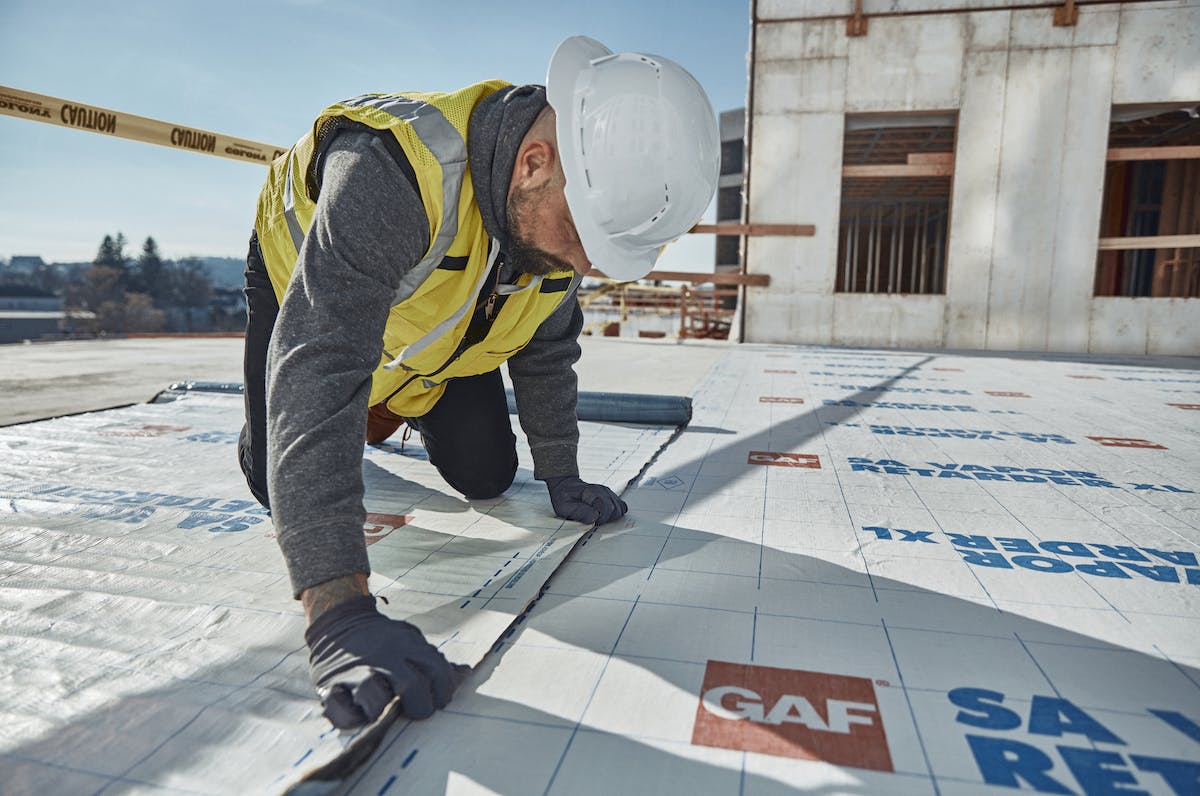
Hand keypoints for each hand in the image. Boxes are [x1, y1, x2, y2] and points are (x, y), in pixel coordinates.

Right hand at [305, 596, 470, 727]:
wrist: (338, 621)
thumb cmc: (382, 638)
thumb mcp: (410, 639)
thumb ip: (434, 660)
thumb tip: (465, 674)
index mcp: (406, 644)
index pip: (437, 671)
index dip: (443, 692)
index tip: (438, 700)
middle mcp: (382, 656)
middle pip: (411, 687)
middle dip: (418, 706)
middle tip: (413, 709)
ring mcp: (355, 671)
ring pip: (375, 699)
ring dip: (382, 710)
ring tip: (383, 709)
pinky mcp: (329, 684)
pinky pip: (341, 712)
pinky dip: (350, 718)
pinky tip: (357, 712)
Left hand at [545, 476, 627, 524]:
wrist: (564, 486)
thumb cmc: (563, 498)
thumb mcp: (564, 507)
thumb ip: (579, 512)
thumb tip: (595, 517)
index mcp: (592, 492)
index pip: (607, 508)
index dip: (601, 519)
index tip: (593, 524)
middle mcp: (603, 490)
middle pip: (615, 510)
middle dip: (606, 520)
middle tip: (594, 521)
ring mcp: (608, 492)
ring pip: (620, 509)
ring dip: (611, 517)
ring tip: (598, 518)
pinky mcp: (611, 496)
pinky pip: (621, 507)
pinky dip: (615, 514)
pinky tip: (604, 516)